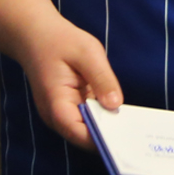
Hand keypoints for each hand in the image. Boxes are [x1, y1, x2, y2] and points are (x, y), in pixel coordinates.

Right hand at [15, 18, 122, 148]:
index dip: (104, 140)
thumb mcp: (87, 52)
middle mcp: (55, 117)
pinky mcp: (67, 109)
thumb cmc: (59, 40)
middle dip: (109, 136)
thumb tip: (115, 105)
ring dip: (106, 127)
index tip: (128, 138)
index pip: (81, 135)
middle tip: (138, 135)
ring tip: (133, 128)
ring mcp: (60, 115)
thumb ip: (102, 79)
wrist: (35, 34)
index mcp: (57, 105)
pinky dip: (100, 117)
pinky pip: (85, 119)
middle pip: (85, 137)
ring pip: (86, 130)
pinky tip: (119, 114)